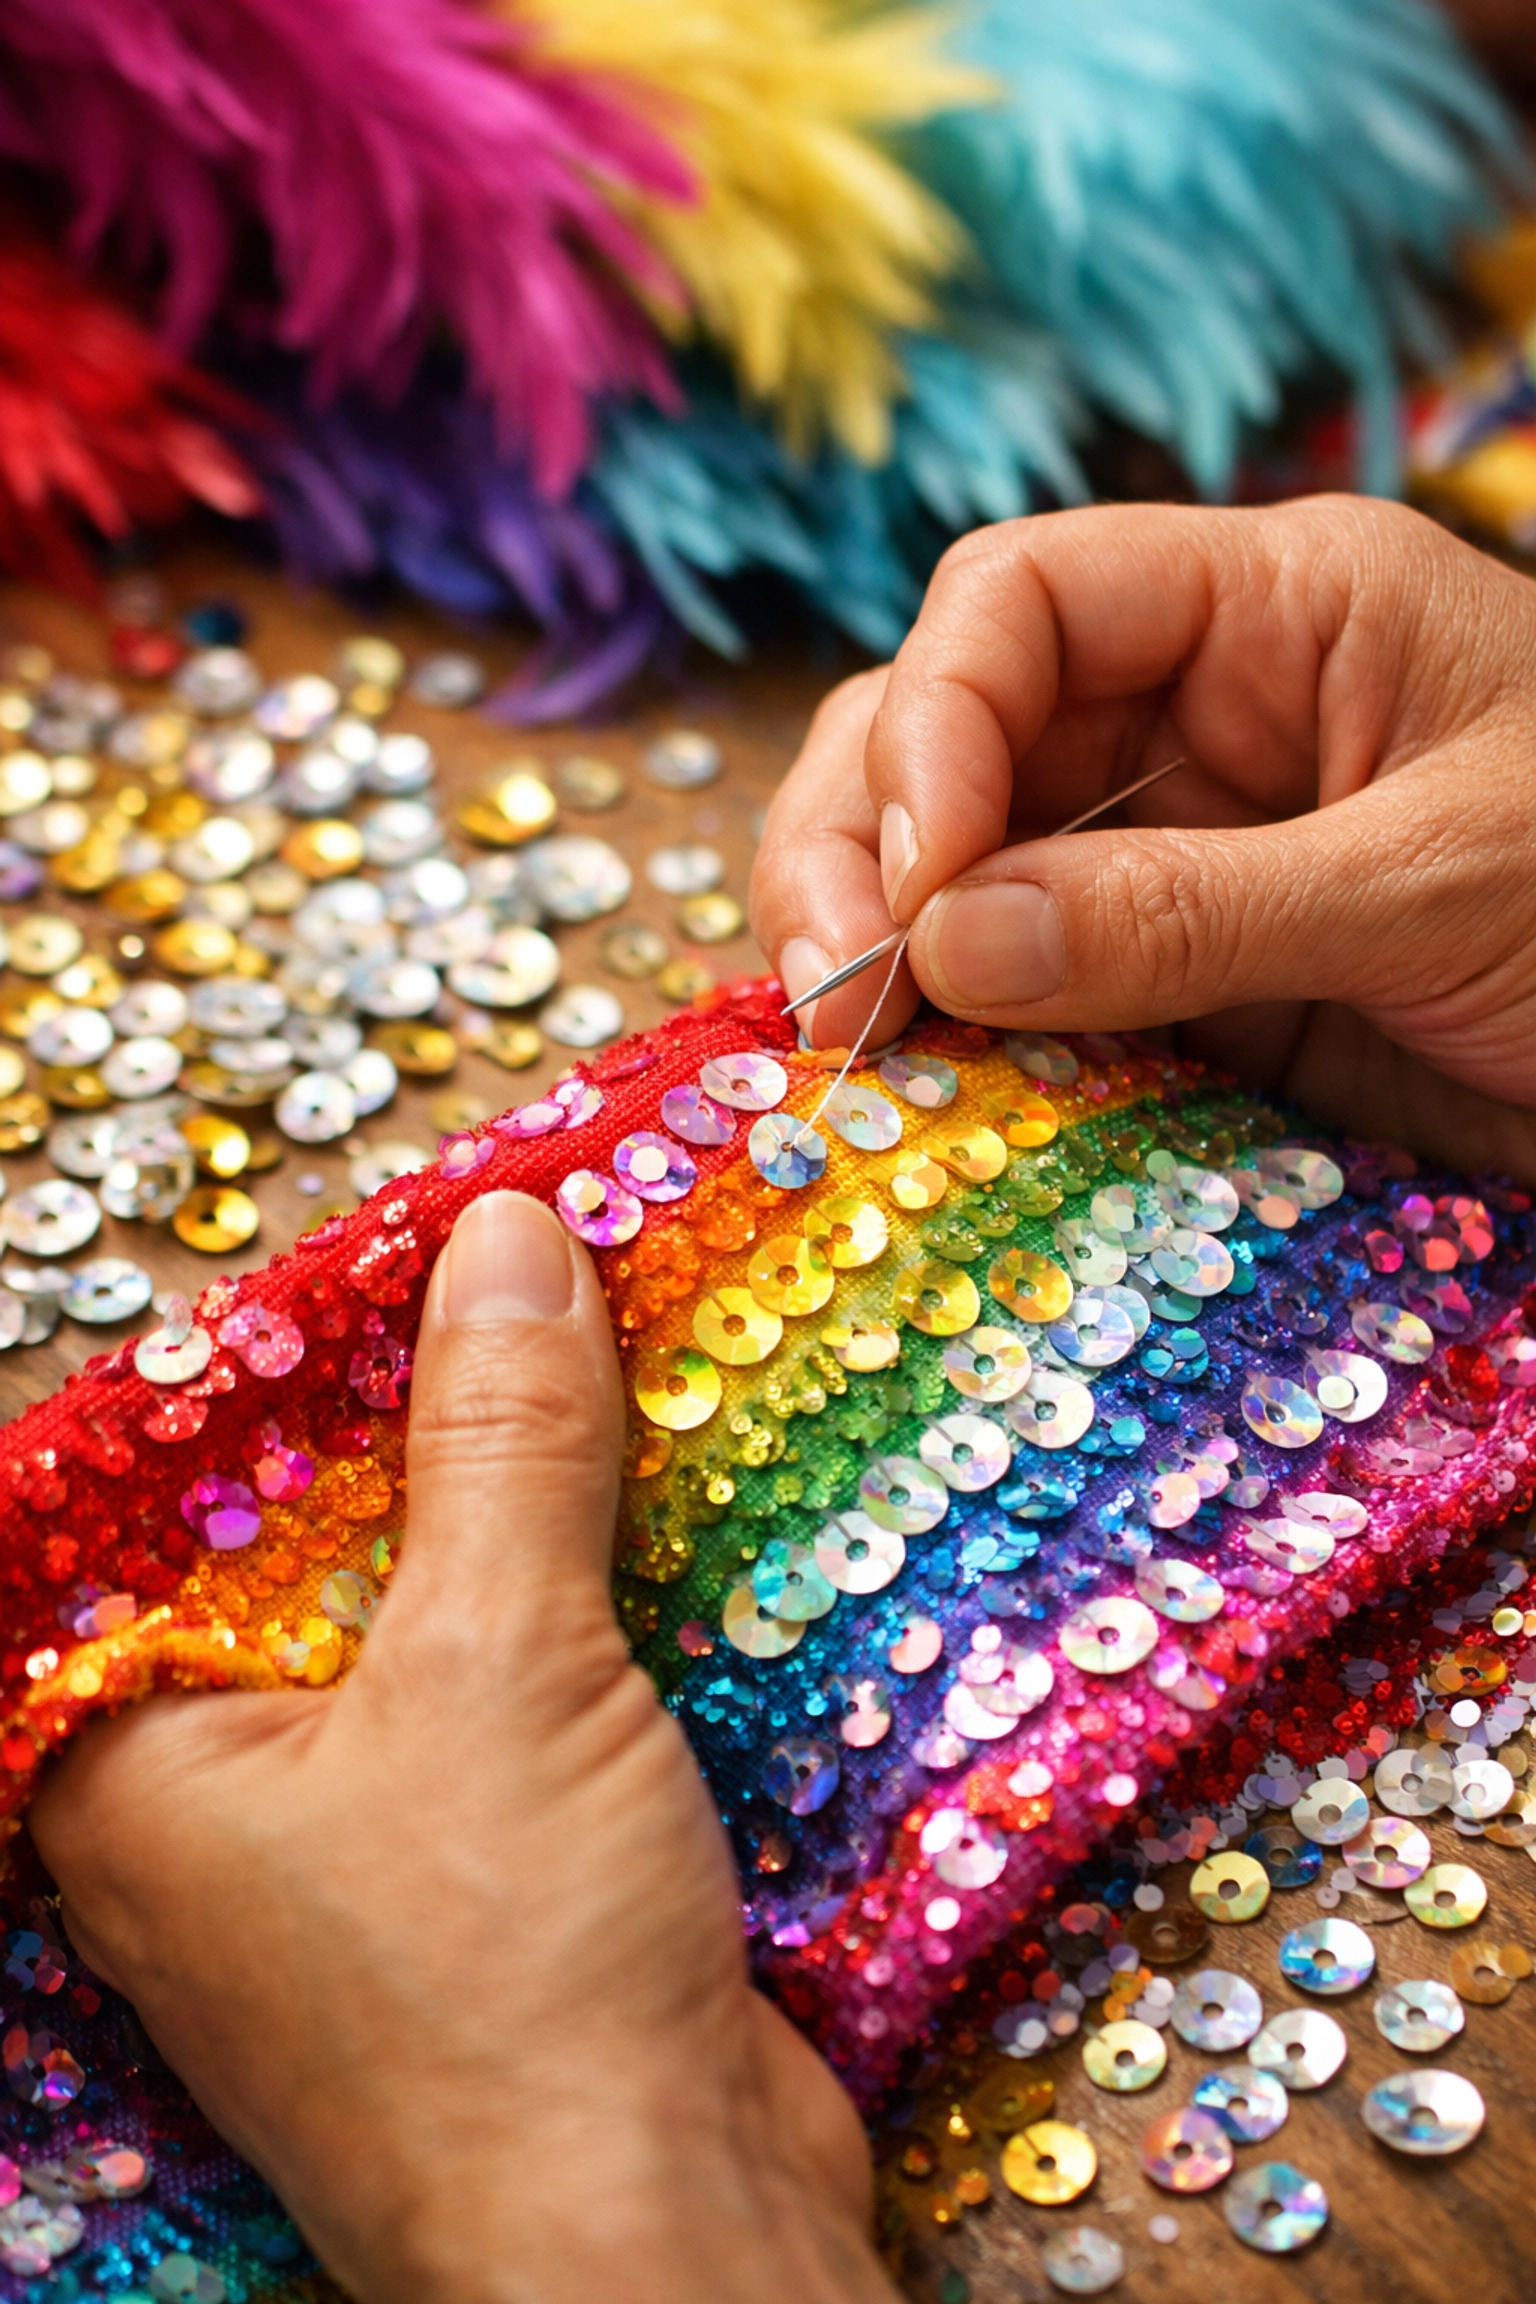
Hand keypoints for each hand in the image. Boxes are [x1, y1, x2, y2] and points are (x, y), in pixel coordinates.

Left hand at [29, 1192, 892, 2303]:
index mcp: (139, 1754)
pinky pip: (534, 1683)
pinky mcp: (501, 1866)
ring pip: (448, 1609)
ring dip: (541, 1497)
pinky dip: (602, 1594)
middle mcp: (230, 1795)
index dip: (287, 1363)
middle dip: (439, 1415)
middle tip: (538, 1267)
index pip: (175, 1497)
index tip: (405, 1244)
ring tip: (625, 1342)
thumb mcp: (498, 1666)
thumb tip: (505, 1240)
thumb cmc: (511, 1983)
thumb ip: (499, 1443)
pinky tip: (682, 1494)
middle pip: (329, 1540)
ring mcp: (372, 1838)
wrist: (669, 2248)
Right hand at [752, 496, 1535, 1180]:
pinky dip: (959, 1043)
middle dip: (860, 845)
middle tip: (835, 992)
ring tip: (854, 1052)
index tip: (914, 884)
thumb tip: (942, 938)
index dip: (934, 723)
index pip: (1024, 603)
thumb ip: (1191, 911)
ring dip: (879, 949)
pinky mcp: (1177, 989)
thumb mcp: (1437, 882)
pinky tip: (925, 1096)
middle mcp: (1196, 722)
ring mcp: (1173, 862)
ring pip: (954, 870)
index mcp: (1275, 614)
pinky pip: (1024, 996)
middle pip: (944, 731)